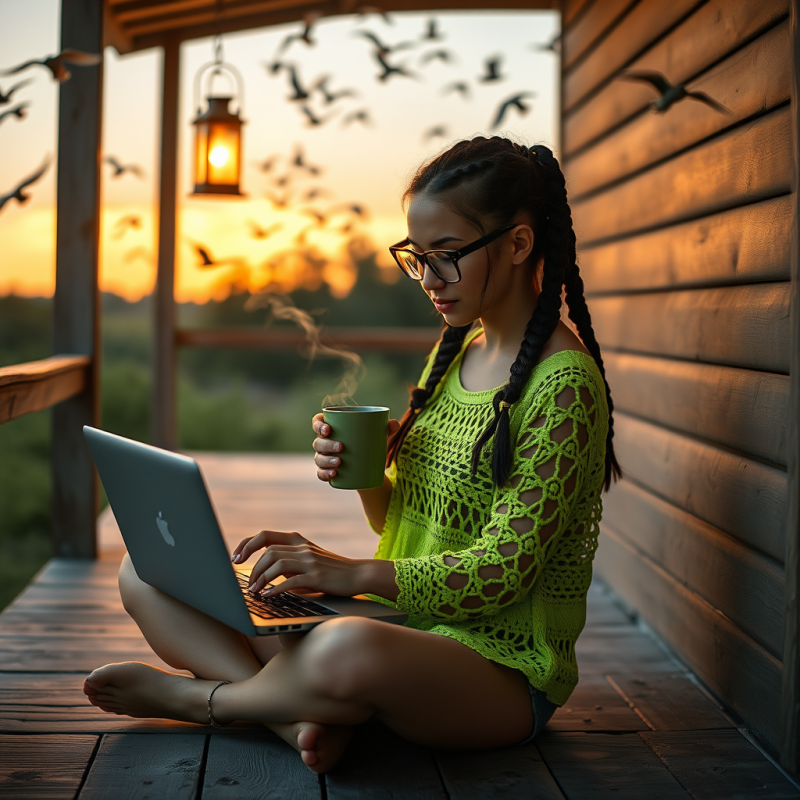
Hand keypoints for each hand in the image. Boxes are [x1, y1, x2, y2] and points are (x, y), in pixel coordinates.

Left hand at [231, 529, 366, 596]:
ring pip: (277, 563)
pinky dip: (276, 588)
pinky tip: (269, 595)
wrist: (358, 574)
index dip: (246, 544)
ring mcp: (310, 561)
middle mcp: (302, 548)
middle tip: (246, 583)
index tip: (235, 558)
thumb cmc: (331, 571)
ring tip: (255, 591)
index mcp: (298, 541)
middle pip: (268, 550)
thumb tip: (263, 575)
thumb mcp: (308, 560)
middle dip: (252, 567)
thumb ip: (289, 563)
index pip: (265, 535)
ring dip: (261, 578)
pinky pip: (291, 580)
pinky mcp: (317, 576)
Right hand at [311, 413, 400, 483]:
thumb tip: (394, 424)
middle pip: (319, 442)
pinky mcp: (329, 471)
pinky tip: (333, 474)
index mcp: (332, 428)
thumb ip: (388, 428)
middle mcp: (325, 442)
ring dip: (326, 460)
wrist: (372, 468)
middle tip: (341, 447)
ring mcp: (325, 458)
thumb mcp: (380, 436)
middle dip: (327, 444)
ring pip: (319, 458)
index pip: (318, 422)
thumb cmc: (371, 444)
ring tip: (339, 462)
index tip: (329, 429)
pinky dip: (325, 474)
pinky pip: (321, 473)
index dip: (318, 425)